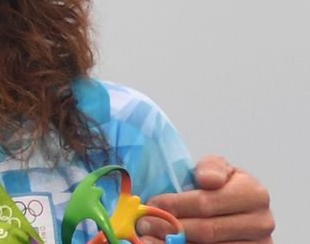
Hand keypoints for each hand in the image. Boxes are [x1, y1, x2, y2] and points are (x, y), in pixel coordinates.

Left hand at [137, 155, 272, 242]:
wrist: (237, 210)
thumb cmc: (222, 187)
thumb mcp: (217, 169)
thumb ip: (211, 167)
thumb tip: (208, 180)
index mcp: (254, 194)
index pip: (207, 203)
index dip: (175, 205)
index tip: (152, 203)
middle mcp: (261, 223)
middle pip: (207, 231)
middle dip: (169, 226)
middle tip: (143, 223)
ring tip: (147, 238)